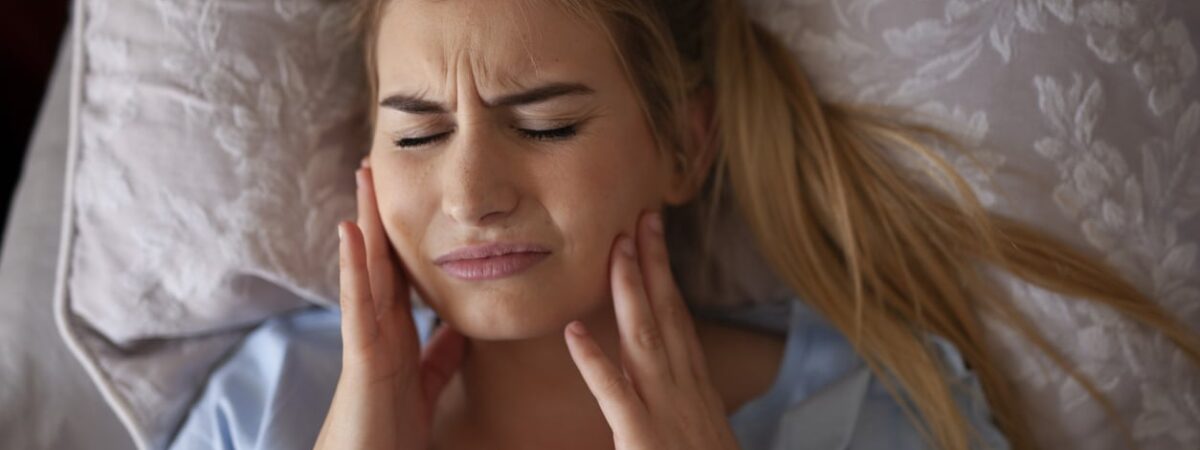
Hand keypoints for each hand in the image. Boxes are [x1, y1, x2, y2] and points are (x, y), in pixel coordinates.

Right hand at [314, 160, 465, 449]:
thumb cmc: (387, 435)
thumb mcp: (423, 387)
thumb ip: (439, 358)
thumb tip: (458, 329)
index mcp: (395, 337)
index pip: (399, 275)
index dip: (401, 237)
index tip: (408, 196)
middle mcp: (377, 330)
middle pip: (380, 261)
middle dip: (379, 215)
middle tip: (377, 165)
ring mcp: (365, 340)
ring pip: (365, 271)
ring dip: (364, 222)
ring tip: (364, 176)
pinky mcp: (361, 357)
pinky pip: (357, 305)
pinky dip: (353, 266)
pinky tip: (350, 229)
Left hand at [564, 211, 740, 449]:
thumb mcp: (702, 443)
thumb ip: (682, 413)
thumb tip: (665, 393)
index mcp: (697, 393)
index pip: (680, 323)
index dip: (666, 278)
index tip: (655, 239)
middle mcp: (686, 393)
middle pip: (668, 317)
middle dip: (653, 265)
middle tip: (640, 217)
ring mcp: (667, 414)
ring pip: (646, 341)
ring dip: (630, 292)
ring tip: (615, 249)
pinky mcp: (643, 441)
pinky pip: (616, 396)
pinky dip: (595, 363)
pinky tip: (573, 333)